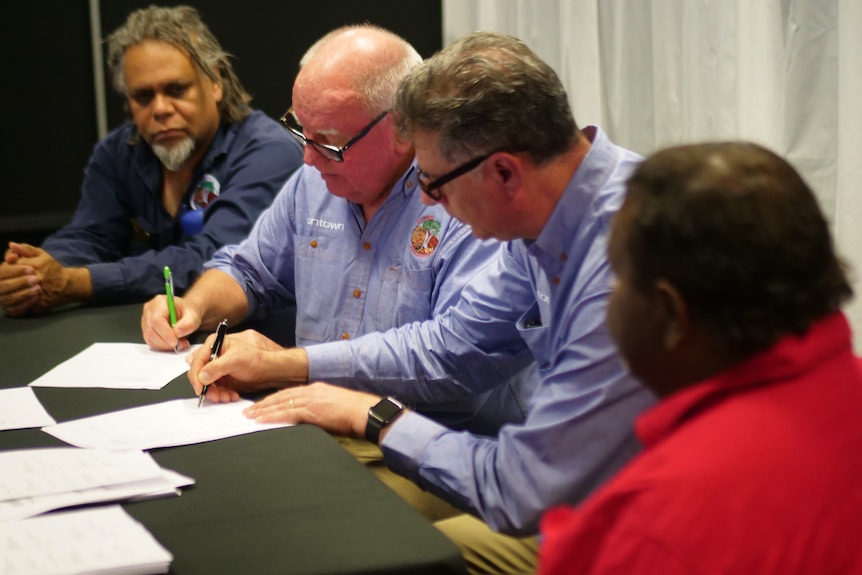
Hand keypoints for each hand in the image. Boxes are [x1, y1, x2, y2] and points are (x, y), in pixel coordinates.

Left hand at [0, 243, 87, 315]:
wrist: (68, 285)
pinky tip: (19, 296)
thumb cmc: (52, 268)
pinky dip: (18, 300)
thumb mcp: (40, 254)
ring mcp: (39, 293)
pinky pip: (22, 305)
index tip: (11, 267)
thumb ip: (24, 249)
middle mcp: (38, 279)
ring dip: (11, 290)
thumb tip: (11, 245)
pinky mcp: (39, 304)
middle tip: (10, 279)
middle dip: (8, 279)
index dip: (8, 267)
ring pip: (14, 294)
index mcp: (37, 265)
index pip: (11, 265)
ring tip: (13, 288)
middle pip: (11, 280)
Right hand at [141, 294, 200, 350]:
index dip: (165, 333)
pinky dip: (162, 347)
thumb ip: (188, 324)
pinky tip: (173, 344)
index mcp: (159, 302)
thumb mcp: (194, 316)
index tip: (175, 342)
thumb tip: (177, 333)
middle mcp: (149, 310)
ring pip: (149, 338)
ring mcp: (146, 321)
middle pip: (151, 330)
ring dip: (164, 346)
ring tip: (179, 344)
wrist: (185, 313)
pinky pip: (151, 342)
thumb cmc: (187, 312)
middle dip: (166, 342)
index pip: (156, 319)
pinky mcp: (147, 330)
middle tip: (180, 345)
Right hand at [187, 329, 290, 401]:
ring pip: (207, 384)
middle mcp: (213, 355)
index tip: (201, 389)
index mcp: (214, 344)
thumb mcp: (235, 360)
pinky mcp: (221, 377)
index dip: (196, 377)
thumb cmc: (256, 359)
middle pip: (199, 374)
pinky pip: (215, 388)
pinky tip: (231, 396)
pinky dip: (221, 394)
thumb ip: (216, 367)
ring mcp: (216, 367)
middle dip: (208, 387)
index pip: (197, 361)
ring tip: (227, 398)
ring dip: (216, 393)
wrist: (268, 370)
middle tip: (216, 397)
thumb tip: (201, 376)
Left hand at [243, 382, 380, 437]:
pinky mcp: (312, 410)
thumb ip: (320, 408)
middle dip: (263, 404)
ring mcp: (311, 399)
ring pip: (280, 403)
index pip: (289, 393)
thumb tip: (310, 417)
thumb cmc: (354, 412)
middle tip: (248, 410)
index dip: (273, 399)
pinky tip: (261, 420)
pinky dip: (272, 416)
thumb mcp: (334, 405)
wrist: (365, 412)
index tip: (262, 404)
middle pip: (281, 396)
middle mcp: (311, 391)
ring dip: (263, 410)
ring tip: (249, 416)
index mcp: (316, 388)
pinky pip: (287, 413)